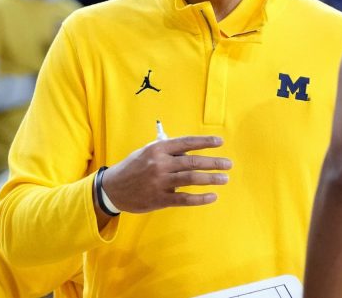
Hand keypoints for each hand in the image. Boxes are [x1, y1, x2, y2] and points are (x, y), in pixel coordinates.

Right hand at [101, 136, 230, 213]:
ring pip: (190, 179)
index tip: (220, 142)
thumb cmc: (133, 167)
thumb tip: (189, 145)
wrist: (113, 188)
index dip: (204, 142)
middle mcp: (160, 164)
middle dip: (213, 163)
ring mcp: (160, 182)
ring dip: (210, 179)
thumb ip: (166, 148)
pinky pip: (184, 199)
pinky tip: (212, 197)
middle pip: (192, 162)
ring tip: (224, 179)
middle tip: (228, 164)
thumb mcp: (147, 152)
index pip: (186, 142)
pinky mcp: (159, 199)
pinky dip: (200, 198)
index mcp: (158, 149)